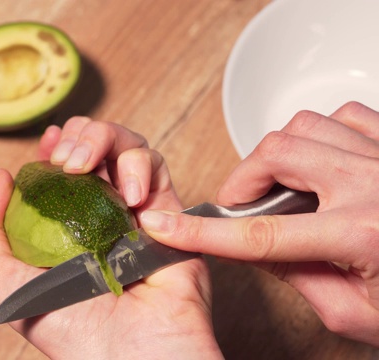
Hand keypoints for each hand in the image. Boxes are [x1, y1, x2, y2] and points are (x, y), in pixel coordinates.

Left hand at [0, 117, 221, 358]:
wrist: (133, 355)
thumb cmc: (71, 330)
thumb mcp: (1, 283)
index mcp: (63, 226)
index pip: (59, 167)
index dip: (54, 145)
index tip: (48, 140)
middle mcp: (100, 213)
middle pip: (93, 146)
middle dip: (79, 136)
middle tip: (66, 160)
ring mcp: (133, 211)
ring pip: (125, 146)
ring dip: (104, 139)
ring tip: (87, 166)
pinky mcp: (167, 211)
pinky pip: (157, 167)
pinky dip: (140, 168)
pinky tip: (129, 197)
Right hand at [140, 102, 378, 345]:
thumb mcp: (356, 314)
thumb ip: (298, 280)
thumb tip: (260, 250)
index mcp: (362, 236)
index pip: (258, 234)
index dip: (202, 232)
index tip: (166, 226)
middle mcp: (373, 186)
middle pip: (277, 153)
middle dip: (244, 179)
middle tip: (243, 204)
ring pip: (306, 126)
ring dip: (280, 154)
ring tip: (285, 183)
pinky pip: (346, 115)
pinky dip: (320, 133)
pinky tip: (322, 160)